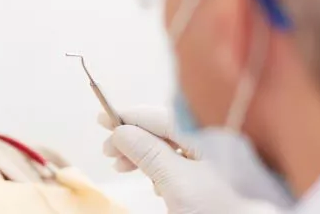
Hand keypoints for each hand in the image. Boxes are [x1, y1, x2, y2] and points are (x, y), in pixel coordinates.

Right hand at [99, 107, 281, 213]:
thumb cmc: (217, 211)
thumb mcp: (176, 183)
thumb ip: (149, 154)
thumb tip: (122, 132)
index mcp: (206, 136)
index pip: (160, 116)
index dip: (129, 117)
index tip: (103, 119)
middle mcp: (209, 143)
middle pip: (161, 129)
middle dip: (132, 138)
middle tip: (108, 152)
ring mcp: (209, 160)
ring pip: (166, 146)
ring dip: (140, 153)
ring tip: (121, 167)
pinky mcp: (207, 178)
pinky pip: (176, 161)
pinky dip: (156, 166)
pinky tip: (149, 179)